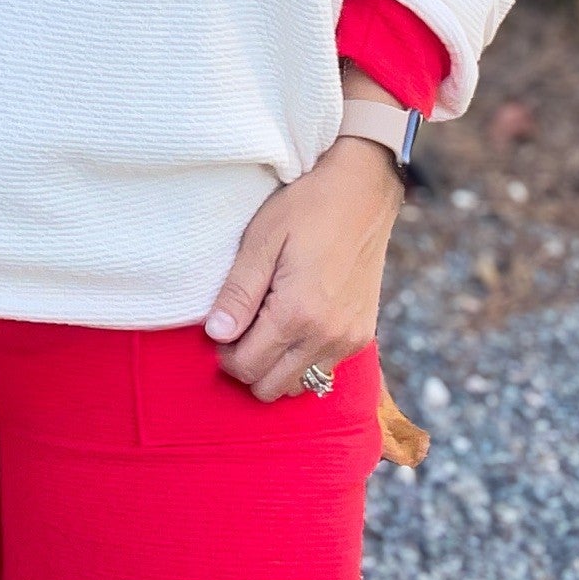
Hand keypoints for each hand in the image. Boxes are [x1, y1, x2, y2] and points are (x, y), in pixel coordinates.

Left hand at [203, 136, 404, 401]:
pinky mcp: (362, 335)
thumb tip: (215, 334)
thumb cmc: (307, 208)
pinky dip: (302, 362)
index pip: (248, 367)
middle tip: (240, 329)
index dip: (224, 355)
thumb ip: (239, 291)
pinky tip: (294, 328)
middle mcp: (327, 336)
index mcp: (297, 313)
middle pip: (271, 387)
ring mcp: (349, 339)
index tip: (221, 329)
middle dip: (247, 366)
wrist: (363, 193)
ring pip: (299, 386)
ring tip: (266, 328)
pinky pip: (324, 371)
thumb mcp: (262, 239)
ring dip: (276, 368)